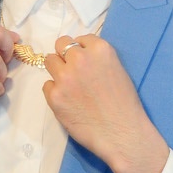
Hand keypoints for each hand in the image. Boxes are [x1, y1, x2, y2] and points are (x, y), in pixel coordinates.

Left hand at [44, 34, 168, 172]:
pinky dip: (55, 92)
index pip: (80, 39)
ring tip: (69, 86)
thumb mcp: (117, 70)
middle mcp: (80, 58)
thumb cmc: (124, 104)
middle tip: (73, 71)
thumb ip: (97, 59)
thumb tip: (79, 56)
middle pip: (60, 45)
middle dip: (65, 56)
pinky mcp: (54, 96)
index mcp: (100, 49)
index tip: (85, 62)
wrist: (122, 133)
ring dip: (57, 71)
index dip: (81, 50)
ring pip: (49, 61)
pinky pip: (47, 85)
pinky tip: (69, 102)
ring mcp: (65, 77)